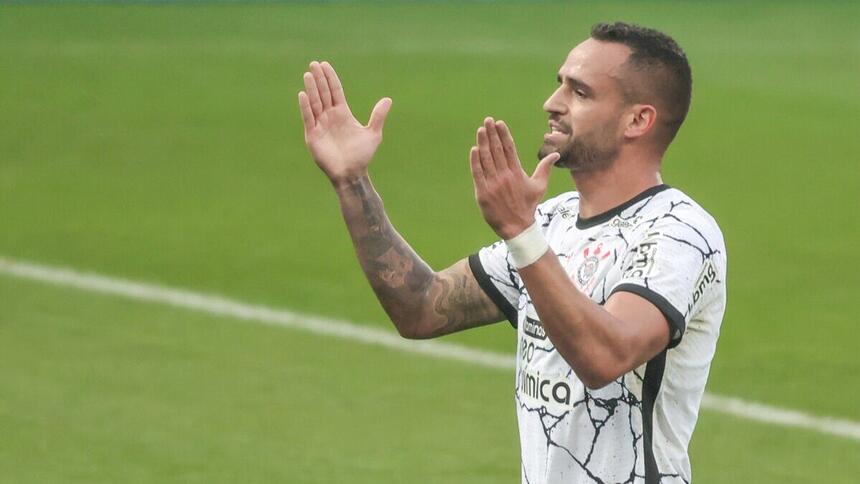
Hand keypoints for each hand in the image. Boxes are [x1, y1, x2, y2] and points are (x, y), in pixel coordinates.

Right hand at [298, 61, 391, 183]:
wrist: (352, 173)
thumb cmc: (362, 155)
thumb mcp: (373, 134)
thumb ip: (378, 116)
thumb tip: (388, 99)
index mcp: (343, 113)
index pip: (335, 91)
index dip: (330, 78)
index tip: (325, 64)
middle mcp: (330, 116)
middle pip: (324, 93)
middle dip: (320, 78)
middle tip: (314, 63)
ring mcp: (320, 124)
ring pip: (315, 102)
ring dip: (311, 88)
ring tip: (308, 74)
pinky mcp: (313, 134)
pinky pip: (308, 117)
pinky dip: (305, 106)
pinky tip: (303, 94)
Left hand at [469, 117, 559, 238]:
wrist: (517, 227)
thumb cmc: (528, 205)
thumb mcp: (539, 186)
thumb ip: (545, 168)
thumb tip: (555, 155)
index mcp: (517, 172)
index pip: (509, 148)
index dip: (503, 134)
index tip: (499, 123)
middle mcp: (505, 176)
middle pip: (497, 150)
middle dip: (492, 133)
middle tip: (487, 120)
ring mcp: (493, 184)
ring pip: (486, 159)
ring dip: (483, 143)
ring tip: (481, 130)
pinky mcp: (483, 193)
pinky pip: (478, 173)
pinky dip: (475, 161)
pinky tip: (474, 149)